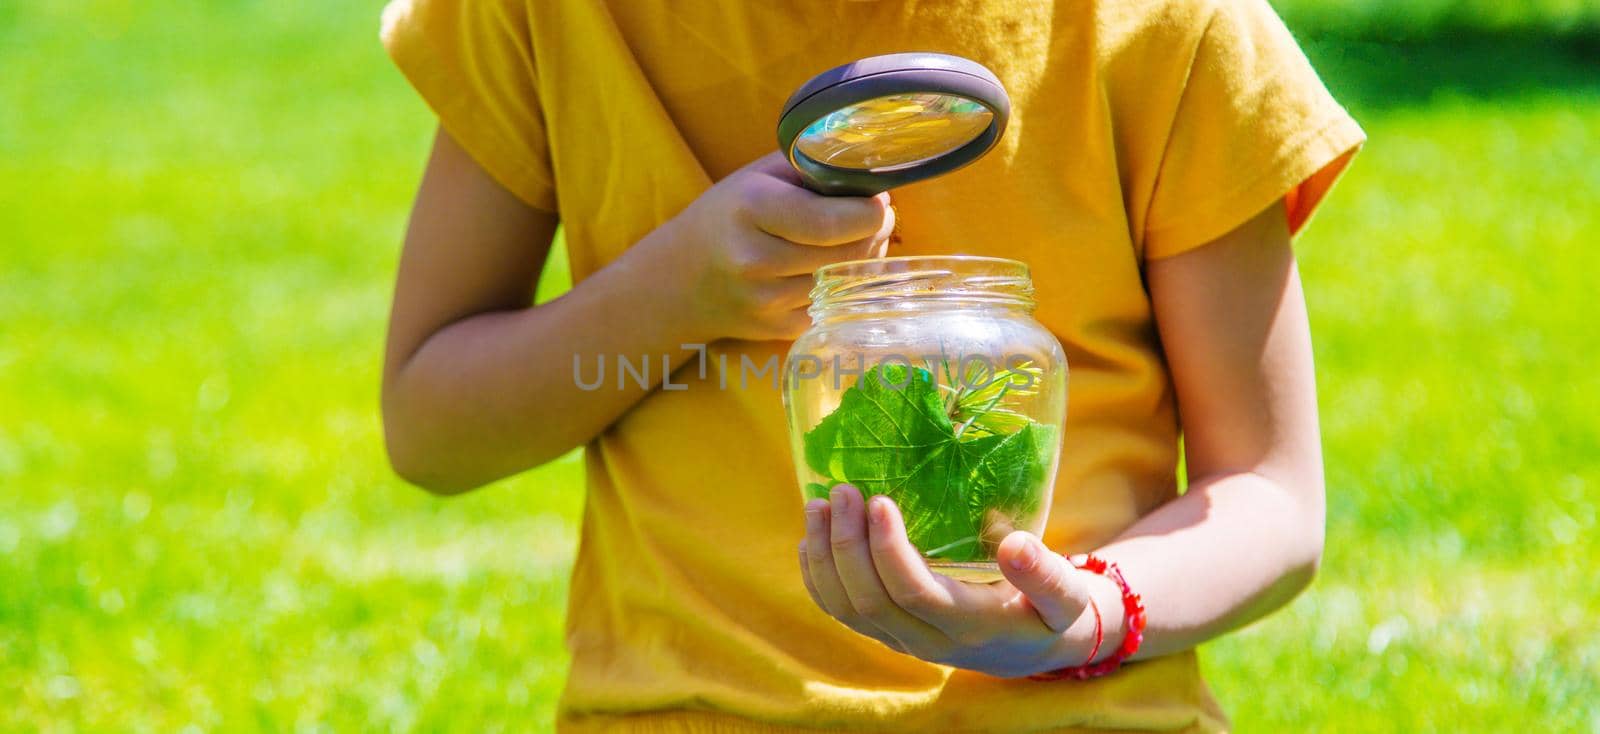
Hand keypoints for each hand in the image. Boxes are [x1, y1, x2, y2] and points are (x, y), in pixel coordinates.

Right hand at [648, 151, 894, 341]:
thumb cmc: (726, 216)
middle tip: (877, 218)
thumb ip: (810, 169)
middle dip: (875, 233)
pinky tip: (837, 268)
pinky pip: (833, 307)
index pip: (834, 221)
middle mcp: (756, 259)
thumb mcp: (757, 175)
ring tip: (856, 240)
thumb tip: (869, 179)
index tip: (878, 202)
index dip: (871, 213)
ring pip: (845, 281)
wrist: (678, 279)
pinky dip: (844, 287)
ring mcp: (766, 301)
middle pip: (848, 252)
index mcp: (752, 209)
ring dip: (864, 260)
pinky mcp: (777, 330)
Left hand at [797, 485, 1122, 677]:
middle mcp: (926, 640)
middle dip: (847, 544)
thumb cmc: (1050, 612)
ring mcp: (900, 639)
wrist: (1032, 649)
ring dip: (824, 557)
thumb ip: (1046, 574)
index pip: (913, 592)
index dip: (888, 549)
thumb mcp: (1065, 596)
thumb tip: (1015, 544)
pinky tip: (811, 540)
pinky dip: (818, 578)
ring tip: (817, 505)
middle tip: (842, 490)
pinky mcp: (885, 632)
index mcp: (968, 626)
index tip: (879, 500)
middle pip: (869, 600)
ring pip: (846, 609)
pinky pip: (840, 613)